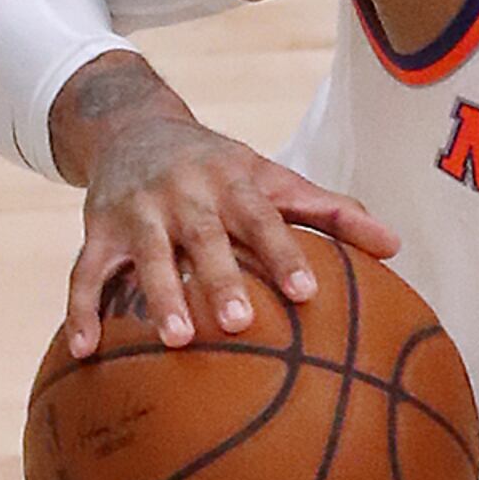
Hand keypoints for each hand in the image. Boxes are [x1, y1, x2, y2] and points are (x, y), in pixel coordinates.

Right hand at [54, 54, 397, 354]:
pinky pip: (85, 273)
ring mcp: (138, 211)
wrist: (134, 126)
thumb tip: (396, 245)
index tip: (307, 292)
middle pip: (204, 237)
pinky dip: (82, 310)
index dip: (284, 253)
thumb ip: (333, 212)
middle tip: (238, 323)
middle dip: (220, 277)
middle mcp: (184, 194)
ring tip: (174, 340)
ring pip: (145, 254)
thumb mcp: (275, 179)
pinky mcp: (97, 231)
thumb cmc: (224, 171)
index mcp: (234, 182)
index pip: (264, 219)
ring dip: (157, 295)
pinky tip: (86, 353)